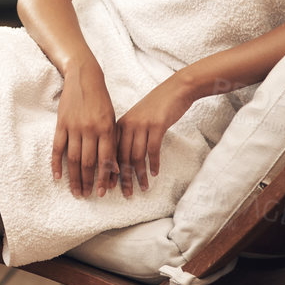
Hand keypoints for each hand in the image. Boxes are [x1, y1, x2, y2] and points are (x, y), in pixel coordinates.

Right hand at [51, 62, 117, 198]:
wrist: (84, 77)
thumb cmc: (101, 100)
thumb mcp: (111, 119)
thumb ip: (111, 142)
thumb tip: (113, 168)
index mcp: (106, 129)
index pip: (105, 160)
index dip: (103, 179)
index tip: (102, 193)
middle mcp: (90, 130)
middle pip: (88, 163)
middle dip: (88, 182)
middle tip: (87, 196)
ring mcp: (74, 127)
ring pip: (73, 158)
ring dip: (74, 178)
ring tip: (75, 191)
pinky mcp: (61, 124)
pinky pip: (58, 147)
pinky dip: (56, 163)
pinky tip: (57, 176)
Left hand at [113, 72, 196, 197]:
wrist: (175, 90)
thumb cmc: (156, 107)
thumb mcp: (137, 120)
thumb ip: (128, 136)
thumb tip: (122, 160)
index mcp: (119, 124)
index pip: (110, 152)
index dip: (109, 171)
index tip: (109, 187)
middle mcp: (127, 125)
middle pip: (122, 157)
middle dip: (123, 178)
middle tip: (126, 194)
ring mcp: (141, 125)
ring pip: (136, 156)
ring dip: (139, 175)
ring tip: (143, 187)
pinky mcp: (156, 125)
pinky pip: (153, 150)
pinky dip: (153, 164)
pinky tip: (155, 173)